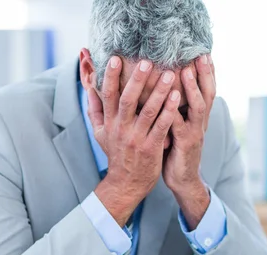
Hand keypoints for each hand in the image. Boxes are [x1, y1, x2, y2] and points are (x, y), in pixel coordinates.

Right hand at [89, 57, 180, 225]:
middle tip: (148, 62)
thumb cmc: (116, 154)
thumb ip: (95, 109)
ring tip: (170, 75)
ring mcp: (137, 139)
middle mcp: (121, 129)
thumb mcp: (100, 133)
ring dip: (159, 92)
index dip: (111, 77)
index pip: (107, 95)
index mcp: (109, 123)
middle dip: (137, 80)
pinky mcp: (152, 148)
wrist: (125, 183)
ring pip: (148, 112)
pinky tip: (177, 97)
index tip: (116, 58)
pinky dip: (169, 111)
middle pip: (128, 100)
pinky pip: (161, 126)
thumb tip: (89, 86)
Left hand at [163, 54, 215, 229]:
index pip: (207, 90)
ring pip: (198, 107)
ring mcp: (194, 133)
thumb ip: (177, 109)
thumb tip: (168, 89)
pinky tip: (169, 101)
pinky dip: (174, 112)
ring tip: (187, 71)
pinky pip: (180, 125)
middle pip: (208, 93)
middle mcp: (200, 123)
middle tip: (201, 54)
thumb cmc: (177, 152)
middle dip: (205, 74)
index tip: (204, 52)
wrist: (183, 181)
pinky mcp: (184, 144)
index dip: (208, 73)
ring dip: (193, 88)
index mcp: (199, 118)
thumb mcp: (179, 127)